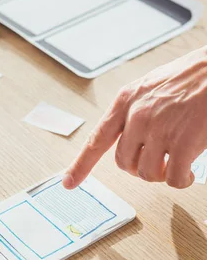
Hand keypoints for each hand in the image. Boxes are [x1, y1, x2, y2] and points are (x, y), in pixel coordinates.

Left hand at [63, 47, 206, 189]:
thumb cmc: (190, 77)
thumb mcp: (150, 87)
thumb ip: (134, 111)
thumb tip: (130, 138)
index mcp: (126, 101)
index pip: (97, 139)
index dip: (80, 165)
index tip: (69, 182)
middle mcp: (137, 116)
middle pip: (124, 162)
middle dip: (139, 167)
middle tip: (157, 161)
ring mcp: (160, 130)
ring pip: (148, 173)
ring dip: (161, 175)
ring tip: (175, 163)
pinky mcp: (184, 143)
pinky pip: (174, 178)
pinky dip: (182, 181)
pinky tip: (188, 173)